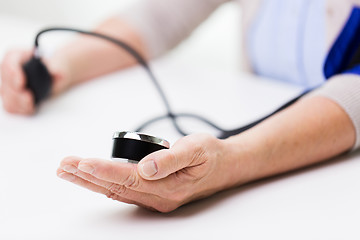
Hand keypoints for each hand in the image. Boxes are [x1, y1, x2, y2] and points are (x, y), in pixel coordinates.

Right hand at [0, 49, 70, 114]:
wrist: (50, 76)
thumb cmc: (48, 68)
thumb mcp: (55, 65)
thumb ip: (56, 68)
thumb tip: (58, 73)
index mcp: (16, 56)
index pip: (9, 63)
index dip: (13, 73)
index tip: (21, 83)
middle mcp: (8, 71)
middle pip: (6, 82)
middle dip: (16, 92)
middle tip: (29, 97)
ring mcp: (7, 85)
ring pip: (7, 96)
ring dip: (19, 102)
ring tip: (31, 102)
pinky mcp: (10, 97)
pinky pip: (10, 106)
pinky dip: (20, 108)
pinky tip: (31, 107)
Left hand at [57, 134, 235, 211]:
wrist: (225, 166)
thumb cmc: (211, 155)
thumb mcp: (197, 149)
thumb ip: (172, 158)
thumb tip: (147, 166)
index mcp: (169, 187)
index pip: (128, 178)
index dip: (104, 170)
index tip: (82, 162)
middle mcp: (159, 197)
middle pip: (115, 187)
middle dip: (87, 176)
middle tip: (64, 165)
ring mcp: (155, 198)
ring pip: (115, 190)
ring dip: (91, 180)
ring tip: (69, 170)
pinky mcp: (154, 193)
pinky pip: (123, 190)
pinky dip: (104, 182)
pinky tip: (92, 178)